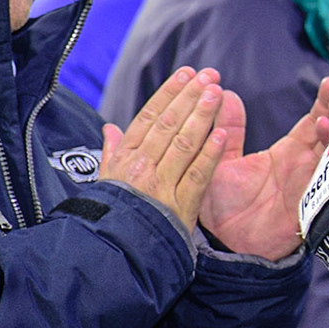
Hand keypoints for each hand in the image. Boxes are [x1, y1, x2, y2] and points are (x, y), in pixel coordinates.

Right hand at [100, 67, 227, 229]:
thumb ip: (112, 153)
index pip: (149, 118)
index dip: (169, 94)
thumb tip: (109, 128)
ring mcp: (161, 185)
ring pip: (183, 144)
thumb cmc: (112, 215)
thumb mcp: (106, 183)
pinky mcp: (180, 206)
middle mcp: (141, 167)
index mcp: (125, 159)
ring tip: (216, 92)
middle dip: (189, 97)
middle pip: (168, 125)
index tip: (186, 74)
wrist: (115, 253)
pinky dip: (209, 154)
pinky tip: (222, 134)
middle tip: (209, 75)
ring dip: (201, 116)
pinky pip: (197, 175)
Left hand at [197, 77, 328, 259]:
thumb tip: (227, 94)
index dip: (323, 102)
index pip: (312, 121)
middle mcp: (305, 165)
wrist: (224, 245)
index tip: (328, 82)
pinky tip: (327, 141)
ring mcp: (312, 183)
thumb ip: (227, 130)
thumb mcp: (221, 161)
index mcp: (288, 153)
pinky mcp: (312, 201)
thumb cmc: (223, 207)